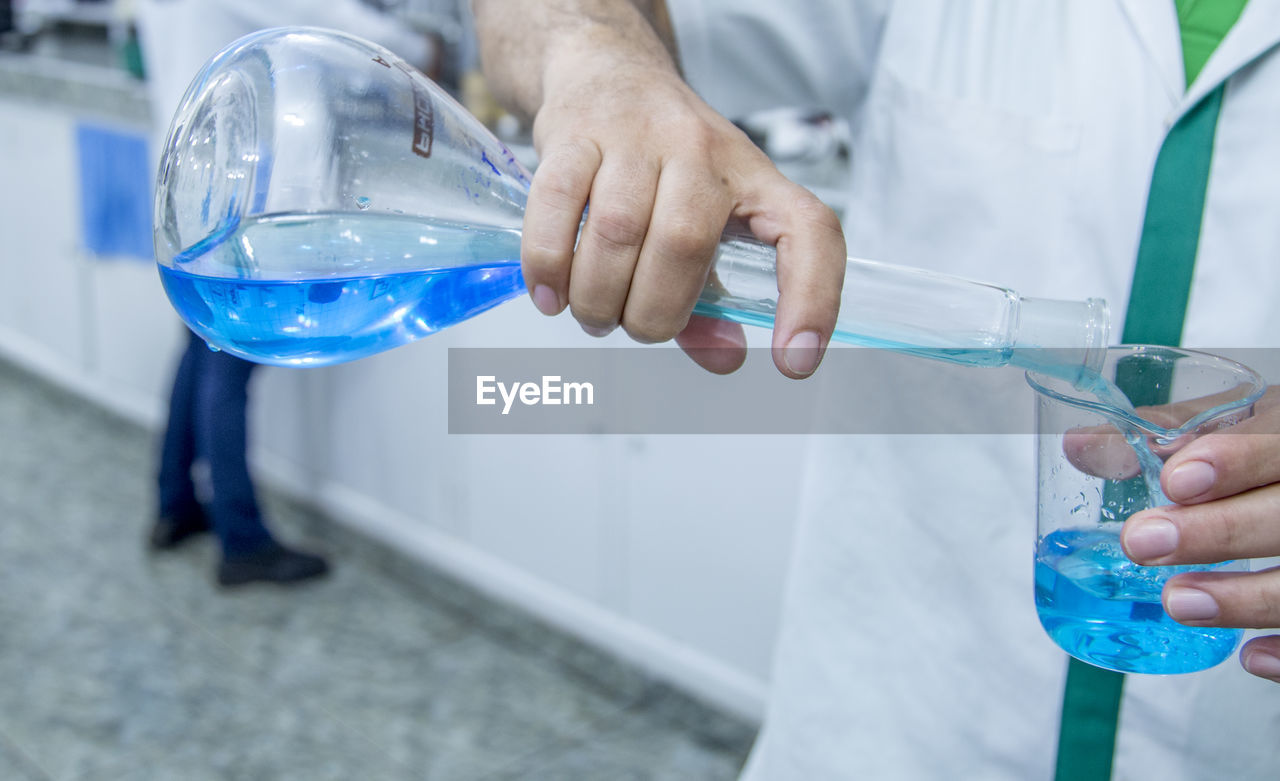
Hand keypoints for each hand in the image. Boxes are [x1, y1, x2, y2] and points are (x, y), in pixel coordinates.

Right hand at [518, 18, 844, 376]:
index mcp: (754, 177)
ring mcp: (636, 134)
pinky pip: (557, 206)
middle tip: (634, 327)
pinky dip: (549, 264)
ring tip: (594, 315)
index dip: (812, 300)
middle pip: (684, 244)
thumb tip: (725, 359)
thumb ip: (713, 302)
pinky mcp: (574, 132)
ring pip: (619, 229)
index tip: (794, 362)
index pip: (809, 232)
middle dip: (652, 314)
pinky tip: (551, 296)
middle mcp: (702, 149)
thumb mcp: (709, 221)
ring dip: (599, 298)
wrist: (609, 70)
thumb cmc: (665, 163)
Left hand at [1117, 389, 1279, 683]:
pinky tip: (1251, 656)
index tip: (1174, 482)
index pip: (1275, 448)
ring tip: (1178, 601)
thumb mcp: (1233, 425)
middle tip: (1141, 542)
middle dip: (1217, 532)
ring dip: (1244, 598)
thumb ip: (1164, 433)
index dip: (1232, 463)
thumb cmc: (1271, 450)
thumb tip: (1080, 447)